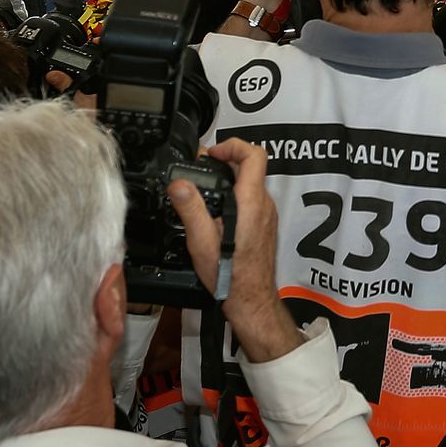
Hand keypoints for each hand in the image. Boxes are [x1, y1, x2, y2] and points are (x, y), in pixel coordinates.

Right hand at [173, 139, 300, 360]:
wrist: (251, 300)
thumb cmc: (229, 274)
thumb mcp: (202, 241)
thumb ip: (191, 209)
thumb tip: (178, 184)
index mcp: (251, 202)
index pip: (254, 155)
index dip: (232, 146)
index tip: (211, 155)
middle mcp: (264, 205)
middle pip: (250, 168)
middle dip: (224, 163)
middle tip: (200, 171)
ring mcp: (267, 215)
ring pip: (250, 185)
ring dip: (228, 182)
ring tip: (203, 193)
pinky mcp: (264, 226)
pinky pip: (251, 201)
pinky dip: (234, 198)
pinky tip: (215, 215)